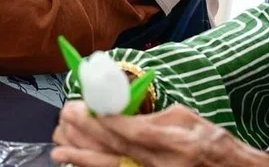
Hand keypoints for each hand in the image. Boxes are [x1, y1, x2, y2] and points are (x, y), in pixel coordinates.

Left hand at [52, 102, 268, 166]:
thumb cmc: (210, 140)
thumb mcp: (185, 118)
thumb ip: (151, 115)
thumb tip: (117, 108)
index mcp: (175, 141)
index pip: (132, 131)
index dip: (104, 121)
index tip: (81, 107)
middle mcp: (163, 163)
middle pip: (117, 149)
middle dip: (86, 135)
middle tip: (63, 121)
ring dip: (83, 160)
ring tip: (58, 151)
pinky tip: (78, 165)